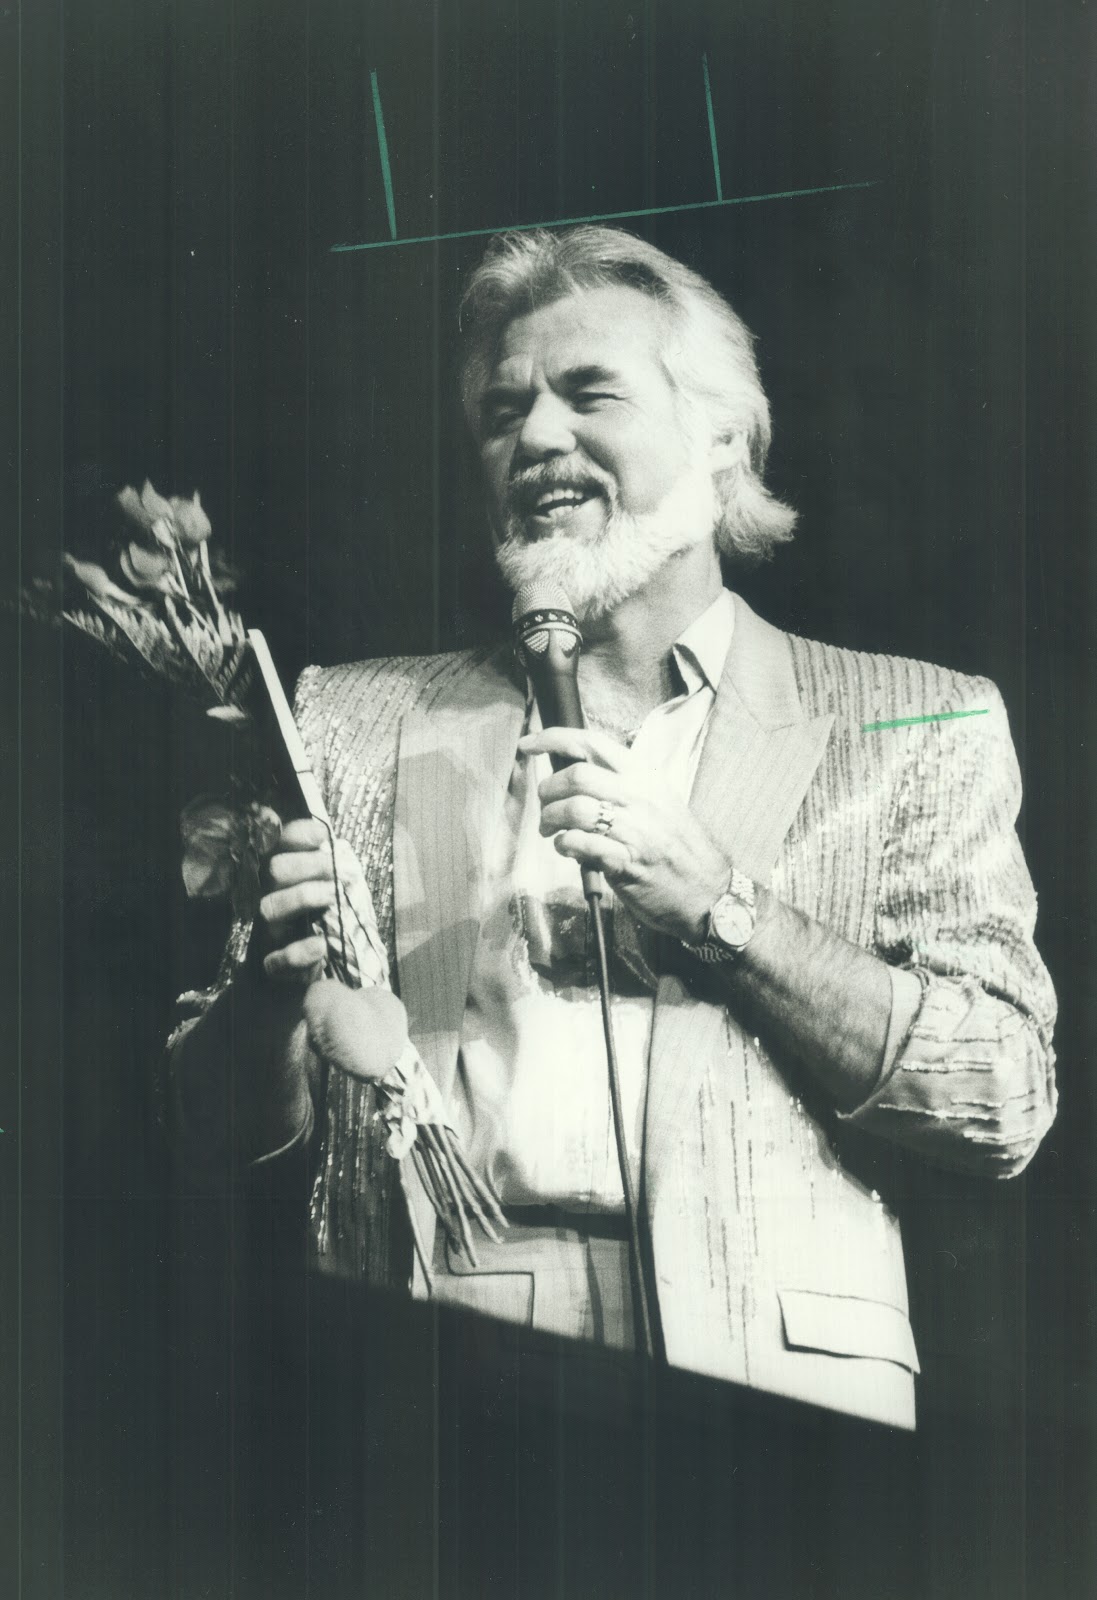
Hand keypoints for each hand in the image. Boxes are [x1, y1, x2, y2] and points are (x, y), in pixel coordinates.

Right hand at [257, 817, 335, 981]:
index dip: (297, 834)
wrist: (330, 969)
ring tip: (332, 896)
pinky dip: (299, 953)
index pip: (278, 844)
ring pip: (270, 907)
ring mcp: (268, 931)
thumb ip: (323, 862)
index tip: (324, 836)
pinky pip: (276, 961)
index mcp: (282, 877)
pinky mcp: (275, 966)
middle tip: (337, 871)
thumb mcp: (331, 887)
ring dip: (304, 896)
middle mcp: (269, 898)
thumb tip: (321, 830)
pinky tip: (320, 946)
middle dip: (308, 864)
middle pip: (274, 870)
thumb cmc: (329, 919)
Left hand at [519, 727, 731, 942]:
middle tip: (546, 808)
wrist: (708, 891)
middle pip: (576, 775)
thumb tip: (573, 773)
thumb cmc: (677, 846)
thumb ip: (621, 785)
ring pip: (574, 809)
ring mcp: (634, 830)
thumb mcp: (658, 801)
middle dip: (548, 791)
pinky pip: (581, 845)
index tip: (528, 745)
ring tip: (552, 832)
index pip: (592, 743)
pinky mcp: (626, 862)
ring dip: (551, 820)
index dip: (553, 739)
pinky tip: (568, 849)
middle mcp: (639, 797)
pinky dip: (565, 845)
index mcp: (644, 776)